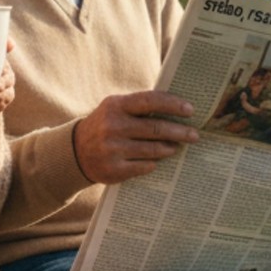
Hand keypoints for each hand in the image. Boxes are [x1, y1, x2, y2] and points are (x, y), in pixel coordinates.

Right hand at [74, 90, 198, 184]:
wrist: (76, 151)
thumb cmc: (105, 125)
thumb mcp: (115, 109)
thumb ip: (140, 106)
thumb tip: (176, 107)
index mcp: (115, 106)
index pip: (150, 101)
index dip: (172, 105)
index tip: (190, 110)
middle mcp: (113, 126)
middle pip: (155, 128)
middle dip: (179, 132)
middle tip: (194, 134)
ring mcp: (112, 149)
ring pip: (152, 149)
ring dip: (169, 148)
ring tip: (176, 146)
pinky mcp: (114, 169)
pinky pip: (144, 166)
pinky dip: (154, 162)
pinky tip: (158, 160)